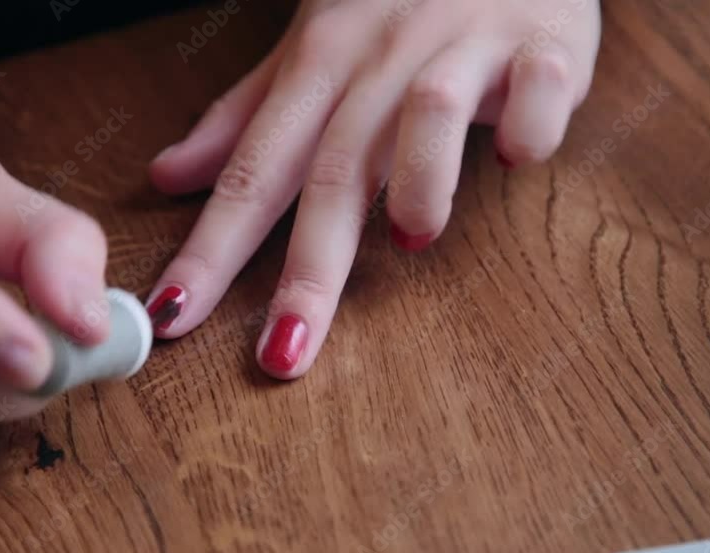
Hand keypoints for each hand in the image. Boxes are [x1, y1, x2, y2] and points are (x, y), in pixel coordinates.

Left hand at [148, 0, 600, 377]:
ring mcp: (463, 42)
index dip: (211, 247)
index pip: (252, 169)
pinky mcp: (542, 41)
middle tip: (284, 354)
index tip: (170, 318)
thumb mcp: (310, 46)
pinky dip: (529, 126)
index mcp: (319, 63)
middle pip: (333, 168)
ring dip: (419, 183)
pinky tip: (519, 157)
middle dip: (305, 269)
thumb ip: (245, 115)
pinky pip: (538, 87)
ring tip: (413, 241)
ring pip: (429, 114)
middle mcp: (381, 55)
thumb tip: (167, 176)